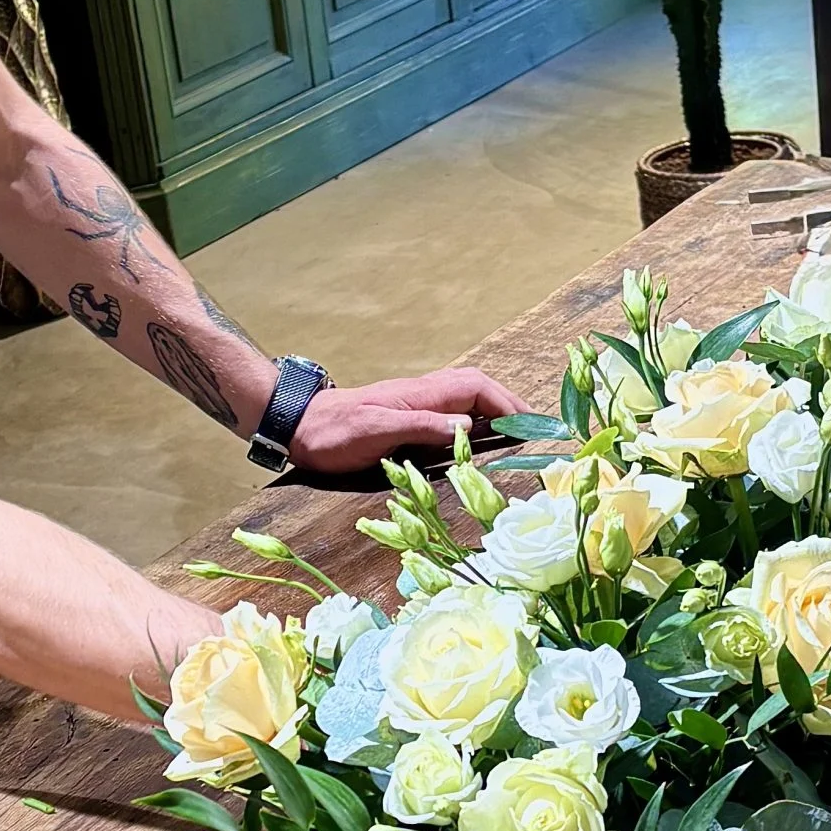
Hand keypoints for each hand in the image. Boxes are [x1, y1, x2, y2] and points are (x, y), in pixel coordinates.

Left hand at [288, 367, 521, 473]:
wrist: (298, 427)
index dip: (506, 403)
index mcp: (421, 393)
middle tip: (533, 431)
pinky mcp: (407, 420)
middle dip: (507, 407)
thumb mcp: (377, 430)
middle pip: (477, 391)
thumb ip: (422, 426)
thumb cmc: (334, 431)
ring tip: (516, 437)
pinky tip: (478, 443)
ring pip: (466, 403)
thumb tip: (468, 427)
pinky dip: (472, 425)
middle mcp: (423, 395)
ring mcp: (415, 406)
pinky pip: (450, 417)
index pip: (475, 387)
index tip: (529, 424)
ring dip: (493, 415)